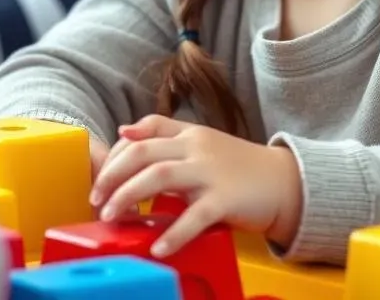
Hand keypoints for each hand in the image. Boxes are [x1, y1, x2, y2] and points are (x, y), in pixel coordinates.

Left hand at [89, 115, 302, 257]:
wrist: (283, 181)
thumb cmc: (238, 167)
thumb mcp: (202, 142)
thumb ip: (165, 134)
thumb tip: (123, 131)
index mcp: (190, 134)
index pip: (143, 133)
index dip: (115, 154)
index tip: (100, 179)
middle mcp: (197, 147)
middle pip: (143, 153)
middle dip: (112, 177)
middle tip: (96, 200)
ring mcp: (211, 172)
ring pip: (158, 176)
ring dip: (128, 197)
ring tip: (112, 218)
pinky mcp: (225, 199)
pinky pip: (193, 216)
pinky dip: (172, 234)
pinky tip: (158, 248)